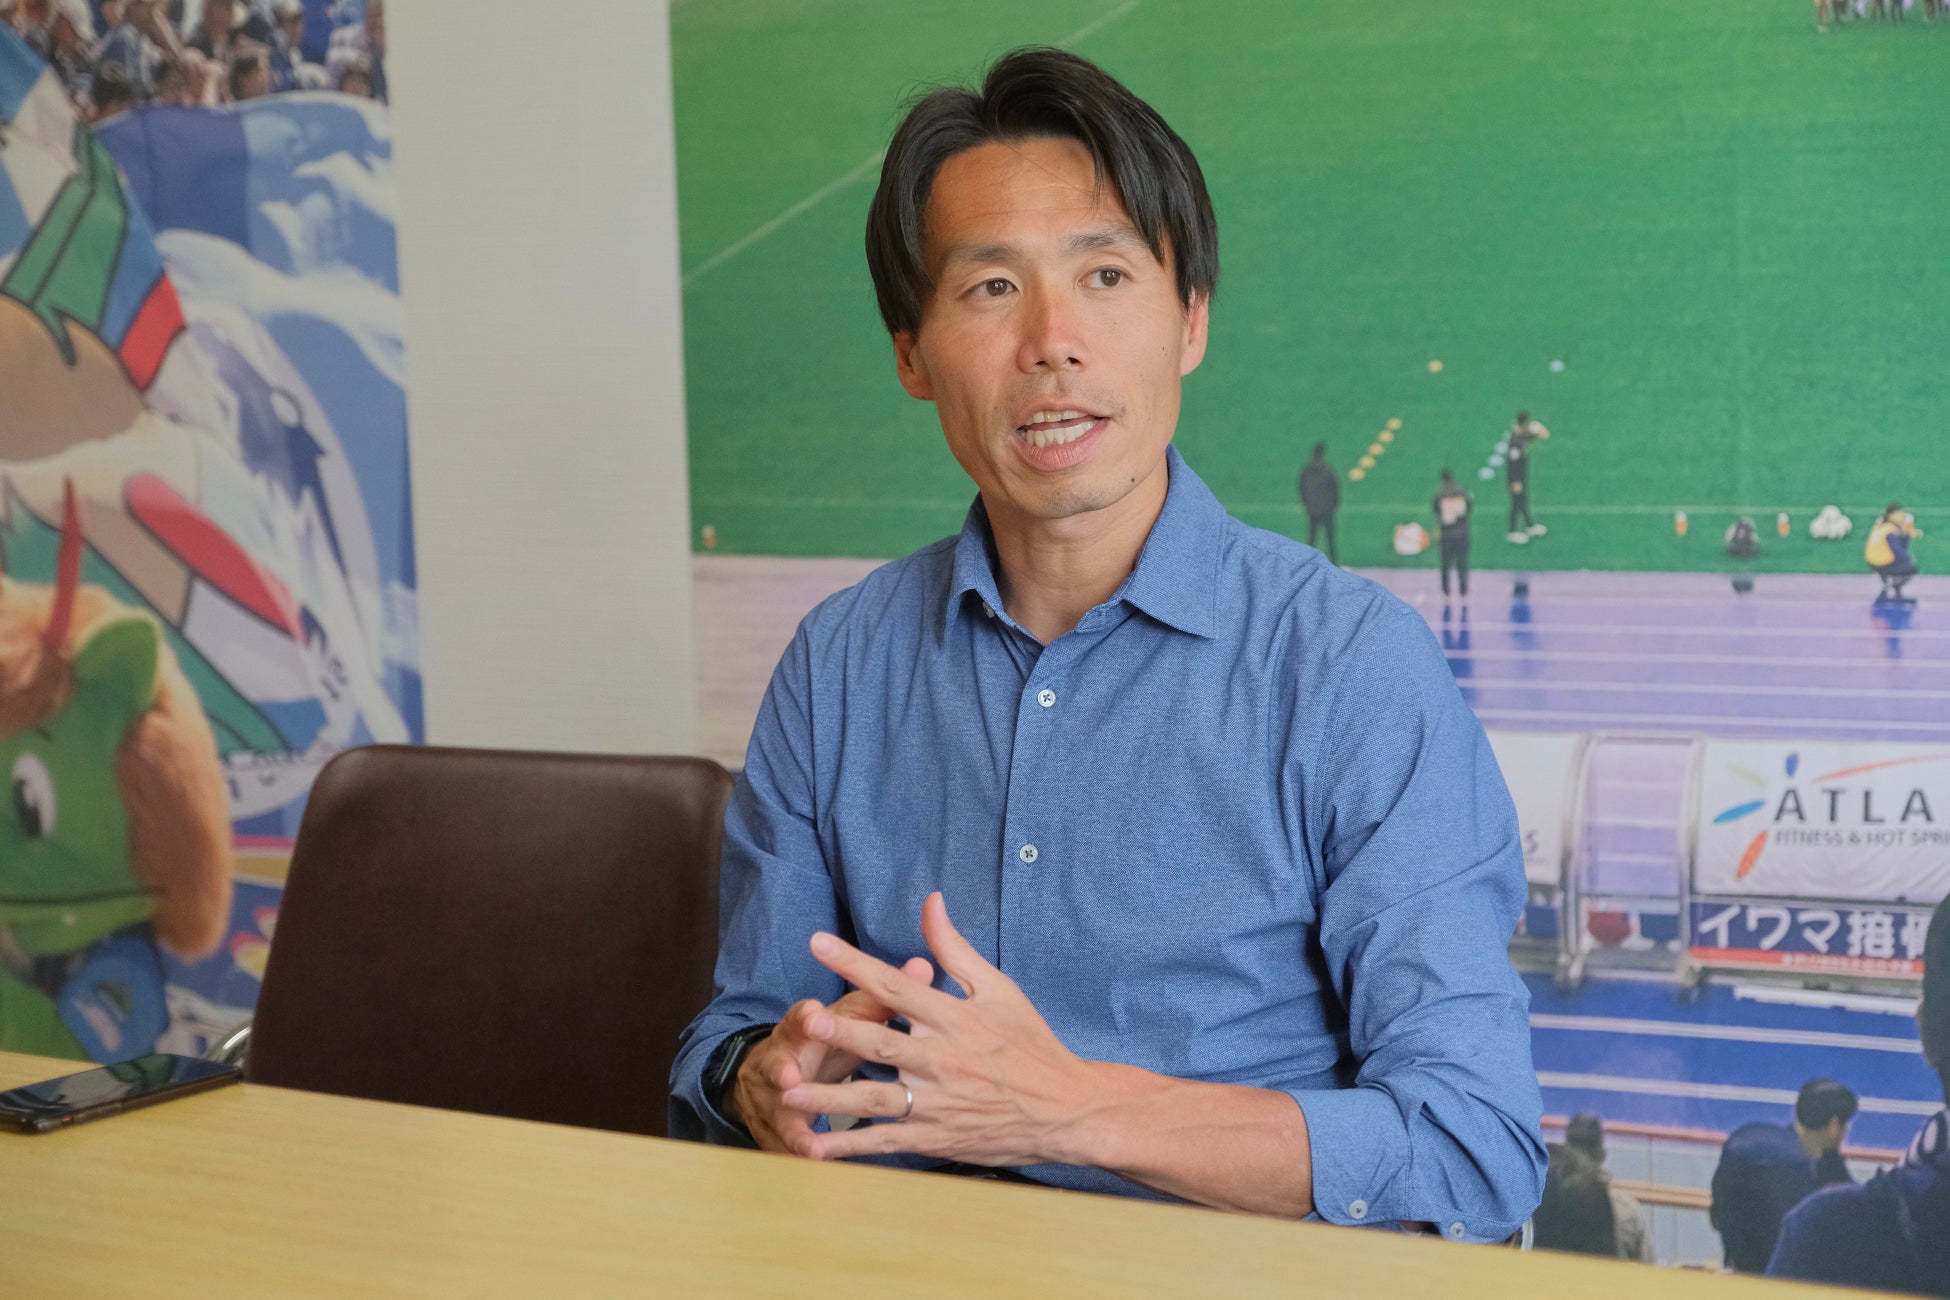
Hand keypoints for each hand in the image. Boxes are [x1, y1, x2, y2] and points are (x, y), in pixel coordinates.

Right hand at [729, 954, 933, 1155]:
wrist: (772, 1075)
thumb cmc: (823, 1038)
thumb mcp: (847, 1015)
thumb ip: (883, 995)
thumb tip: (923, 967)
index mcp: (801, 1028)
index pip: (802, 1018)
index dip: (807, 1017)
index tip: (812, 1012)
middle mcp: (784, 1061)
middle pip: (782, 1064)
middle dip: (785, 1070)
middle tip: (791, 1076)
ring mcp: (776, 1098)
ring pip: (783, 1111)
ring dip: (793, 1124)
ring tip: (805, 1141)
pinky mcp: (780, 1129)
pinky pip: (788, 1145)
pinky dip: (800, 1156)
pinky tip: (813, 1169)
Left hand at [780, 892, 1096, 1166]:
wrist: (1067, 1109)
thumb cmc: (1030, 1043)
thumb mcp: (997, 988)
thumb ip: (954, 948)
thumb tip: (930, 901)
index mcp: (953, 1017)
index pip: (895, 985)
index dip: (855, 963)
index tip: (817, 943)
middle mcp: (942, 1059)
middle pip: (881, 1044)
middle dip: (841, 1033)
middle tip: (803, 1022)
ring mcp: (938, 1102)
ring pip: (875, 1098)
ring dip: (830, 1097)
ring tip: (789, 1093)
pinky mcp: (936, 1137)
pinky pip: (886, 1141)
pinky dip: (849, 1146)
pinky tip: (813, 1148)